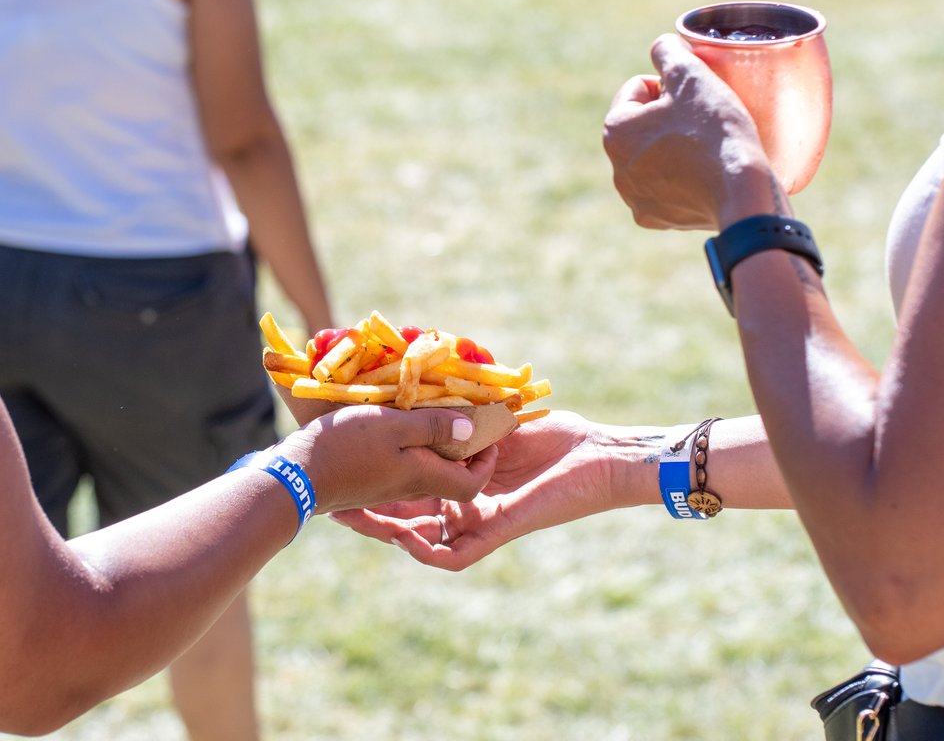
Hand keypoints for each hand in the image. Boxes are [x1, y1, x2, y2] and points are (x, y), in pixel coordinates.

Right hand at [273, 405, 497, 513]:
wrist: (296, 474)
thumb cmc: (347, 445)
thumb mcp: (394, 426)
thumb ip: (434, 427)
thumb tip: (472, 428)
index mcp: (425, 476)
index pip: (473, 485)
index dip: (487, 462)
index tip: (485, 432)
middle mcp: (412, 488)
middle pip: (452, 475)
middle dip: (464, 446)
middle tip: (460, 411)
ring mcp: (390, 487)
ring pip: (427, 468)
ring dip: (436, 443)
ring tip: (430, 409)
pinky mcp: (371, 480)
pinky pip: (404, 466)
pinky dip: (412, 446)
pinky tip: (399, 422)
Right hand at [331, 412, 661, 569]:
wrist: (604, 455)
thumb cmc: (562, 433)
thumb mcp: (500, 417)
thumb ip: (467, 414)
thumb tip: (431, 391)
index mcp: (465, 478)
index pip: (413, 489)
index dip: (380, 486)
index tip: (348, 471)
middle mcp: (469, 505)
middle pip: (411, 519)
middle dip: (373, 515)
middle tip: (340, 506)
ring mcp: (483, 522)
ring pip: (427, 541)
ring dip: (393, 534)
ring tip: (361, 522)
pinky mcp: (501, 530)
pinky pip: (458, 553)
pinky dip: (432, 552)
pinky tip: (408, 542)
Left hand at [601, 33, 777, 230]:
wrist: (740, 193)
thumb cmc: (714, 130)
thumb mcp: (692, 74)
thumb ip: (669, 50)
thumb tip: (661, 47)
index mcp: (615, 131)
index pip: (638, 90)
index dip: (669, 86)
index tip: (694, 97)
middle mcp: (616, 168)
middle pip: (644, 126)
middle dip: (669, 118)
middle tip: (704, 121)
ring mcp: (634, 198)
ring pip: (654, 158)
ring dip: (674, 148)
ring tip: (706, 148)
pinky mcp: (656, 219)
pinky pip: (666, 190)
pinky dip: (682, 181)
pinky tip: (704, 177)